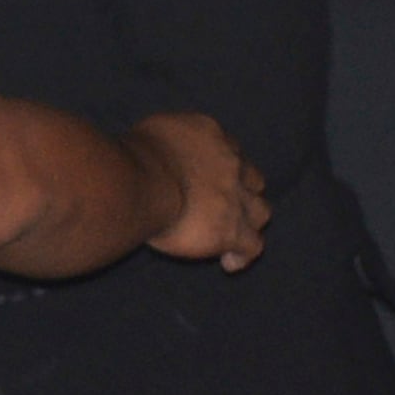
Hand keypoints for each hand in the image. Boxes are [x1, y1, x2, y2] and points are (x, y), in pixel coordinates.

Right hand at [125, 113, 268, 273]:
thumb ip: (166, 143)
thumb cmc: (133, 157)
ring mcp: (236, 197)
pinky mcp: (233, 230)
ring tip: (231, 233)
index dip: (221, 166)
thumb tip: (161, 158)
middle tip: (222, 205)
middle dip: (242, 192)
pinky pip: (253, 246)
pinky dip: (242, 255)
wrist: (141, 184)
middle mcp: (230, 162)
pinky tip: (228, 262)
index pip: (230, 148)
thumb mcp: (149, 133)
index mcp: (208, 132)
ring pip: (261, 211)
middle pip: (252, 179)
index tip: (207, 178)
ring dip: (248, 221)